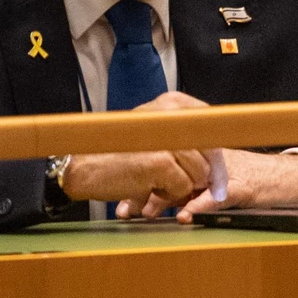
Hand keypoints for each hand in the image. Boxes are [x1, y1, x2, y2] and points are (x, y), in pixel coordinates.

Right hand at [60, 91, 213, 208]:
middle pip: (212, 151)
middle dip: (208, 176)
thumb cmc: (116, 153)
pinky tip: (151, 190)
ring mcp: (168, 139)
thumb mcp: (151, 130)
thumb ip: (181, 135)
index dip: (215, 153)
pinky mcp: (161, 163)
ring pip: (200, 172)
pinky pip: (184, 187)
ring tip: (160, 185)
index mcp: (173, 103)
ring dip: (184, 187)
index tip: (216, 172)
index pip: (212, 128)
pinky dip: (170, 195)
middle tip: (199, 190)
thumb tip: (214, 158)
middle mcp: (173, 114)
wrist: (82, 168)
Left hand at [126, 149, 297, 222]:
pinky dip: (200, 206)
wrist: (287, 179)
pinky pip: (217, 198)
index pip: (165, 163)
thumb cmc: (249, 179)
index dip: (141, 179)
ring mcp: (224, 175)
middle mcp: (208, 164)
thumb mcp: (214, 177)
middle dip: (144, 192)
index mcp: (199, 159)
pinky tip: (185, 215)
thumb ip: (186, 182)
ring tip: (146, 213)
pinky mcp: (241, 188)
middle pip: (170, 173)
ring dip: (165, 200)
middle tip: (125, 209)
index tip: (120, 196)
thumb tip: (147, 199)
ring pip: (187, 185)